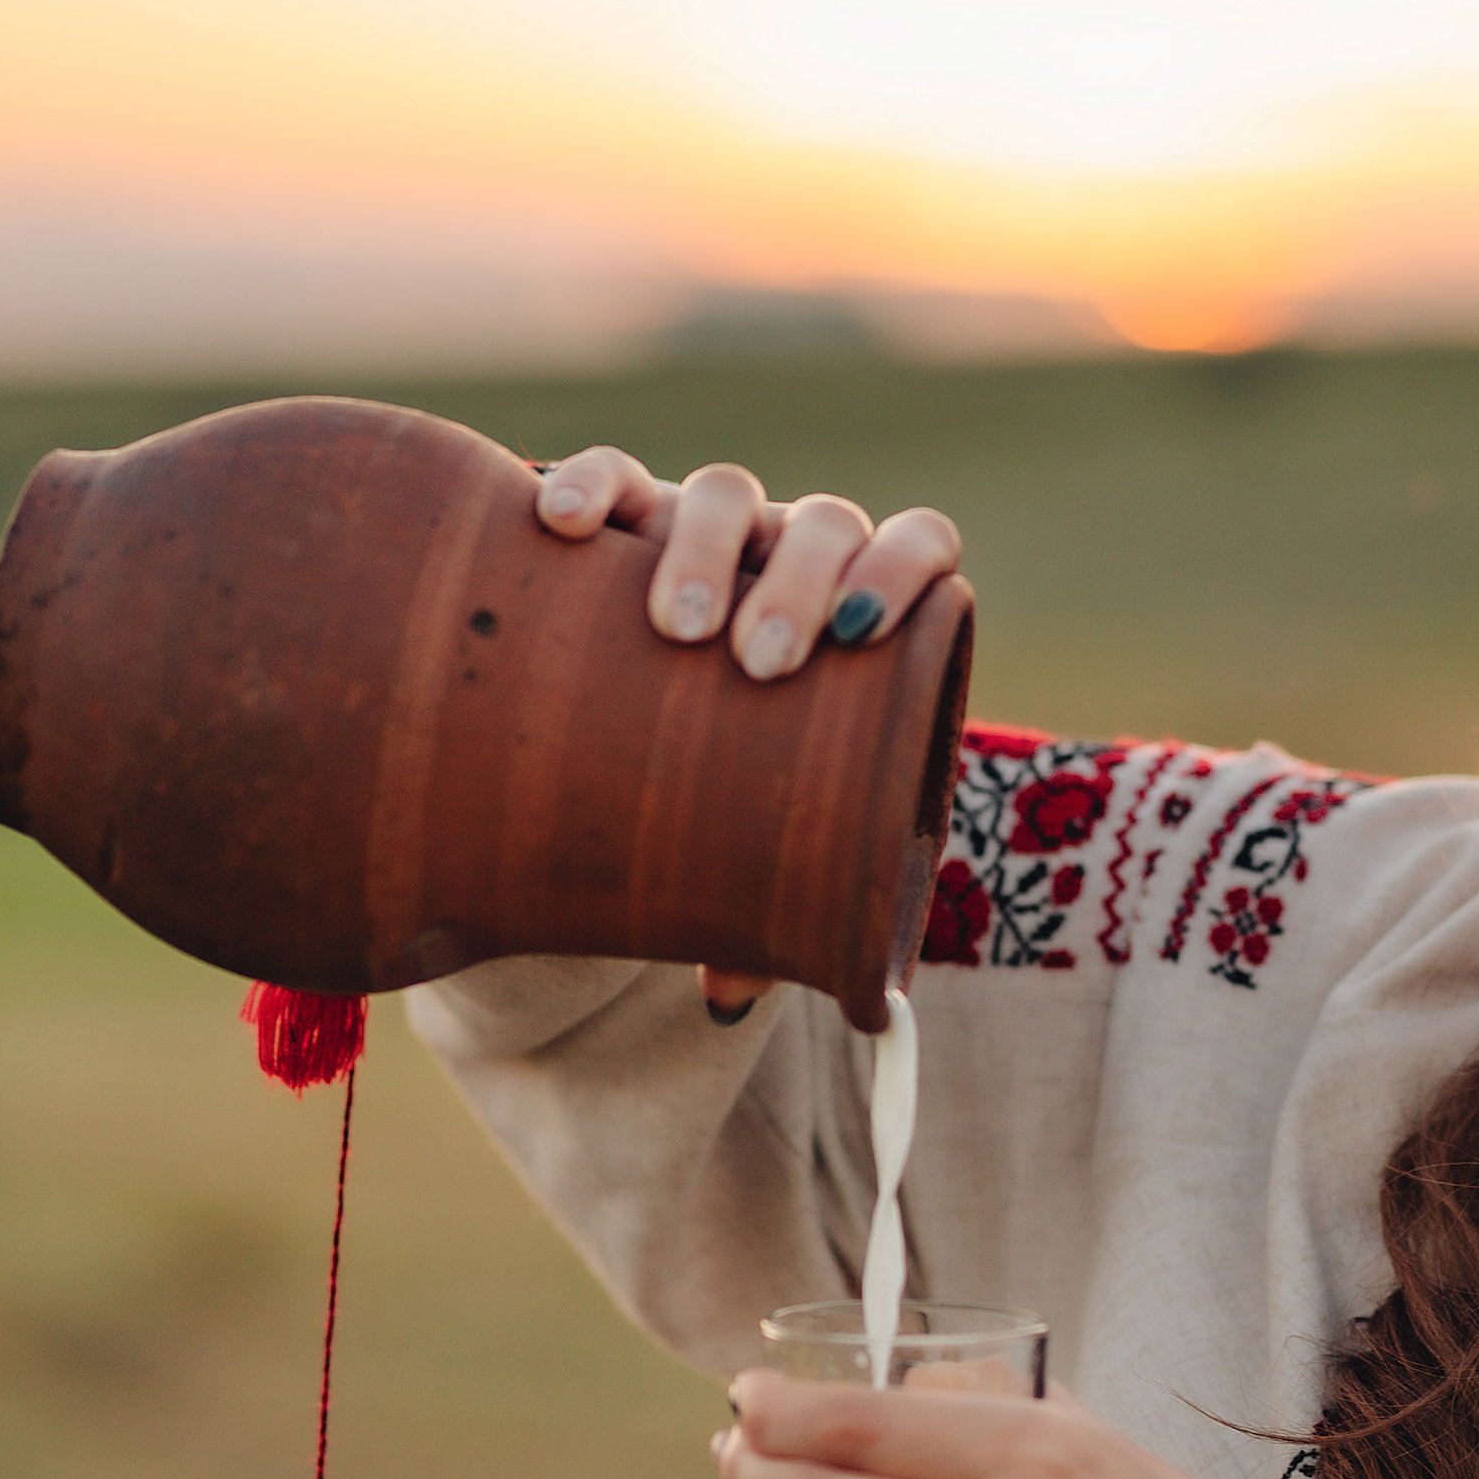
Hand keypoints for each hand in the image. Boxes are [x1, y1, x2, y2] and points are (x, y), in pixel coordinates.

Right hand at [533, 447, 960, 1013]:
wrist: (632, 759)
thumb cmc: (728, 813)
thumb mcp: (762, 859)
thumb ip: (765, 917)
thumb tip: (730, 997)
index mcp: (861, 619)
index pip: (919, 547)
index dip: (903, 572)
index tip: (862, 635)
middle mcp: (792, 561)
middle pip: (823, 525)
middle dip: (797, 584)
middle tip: (757, 664)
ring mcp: (706, 534)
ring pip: (724, 495)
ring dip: (704, 545)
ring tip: (671, 625)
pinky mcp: (617, 525)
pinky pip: (611, 482)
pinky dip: (590, 485)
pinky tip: (559, 523)